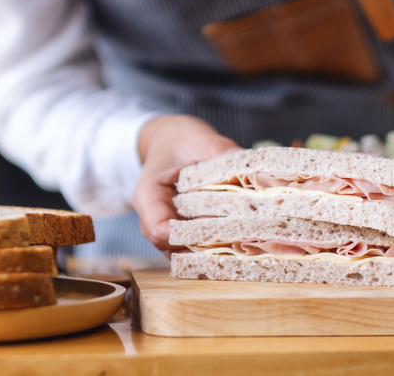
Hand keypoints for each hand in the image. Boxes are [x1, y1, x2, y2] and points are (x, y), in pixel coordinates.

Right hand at [133, 115, 239, 255]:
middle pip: (174, 248)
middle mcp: (154, 219)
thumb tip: (245, 161)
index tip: (217, 222)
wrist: (173, 142)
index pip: (159, 230)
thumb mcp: (198, 139)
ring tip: (245, 243)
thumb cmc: (181, 140)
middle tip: (240, 237)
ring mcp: (169, 230)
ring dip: (214, 251)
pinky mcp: (185, 233)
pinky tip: (243, 242)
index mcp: (148, 196)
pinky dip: (218, 247)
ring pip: (187, 254)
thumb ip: (220, 150)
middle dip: (206, 247)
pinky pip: (197, 249)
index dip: (188, 233)